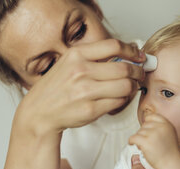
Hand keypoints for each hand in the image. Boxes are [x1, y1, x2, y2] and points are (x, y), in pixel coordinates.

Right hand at [14, 39, 145, 137]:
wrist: (39, 112)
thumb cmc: (56, 88)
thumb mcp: (69, 63)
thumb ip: (93, 57)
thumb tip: (125, 55)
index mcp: (76, 55)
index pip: (113, 46)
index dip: (132, 51)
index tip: (139, 56)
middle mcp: (81, 71)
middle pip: (124, 68)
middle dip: (137, 72)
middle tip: (140, 74)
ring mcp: (85, 91)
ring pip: (125, 86)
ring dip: (133, 87)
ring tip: (131, 87)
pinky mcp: (91, 110)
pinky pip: (119, 102)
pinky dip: (124, 100)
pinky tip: (120, 98)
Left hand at [128, 113, 179, 168]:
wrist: (171, 164)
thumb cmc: (169, 151)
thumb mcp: (169, 134)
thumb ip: (160, 126)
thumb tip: (145, 119)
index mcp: (167, 124)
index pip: (153, 116)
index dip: (148, 122)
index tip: (147, 130)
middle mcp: (160, 127)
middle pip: (144, 125)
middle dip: (144, 133)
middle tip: (149, 143)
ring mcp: (153, 134)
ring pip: (139, 132)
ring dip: (140, 139)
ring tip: (147, 147)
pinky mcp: (146, 142)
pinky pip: (133, 137)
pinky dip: (131, 141)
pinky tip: (132, 144)